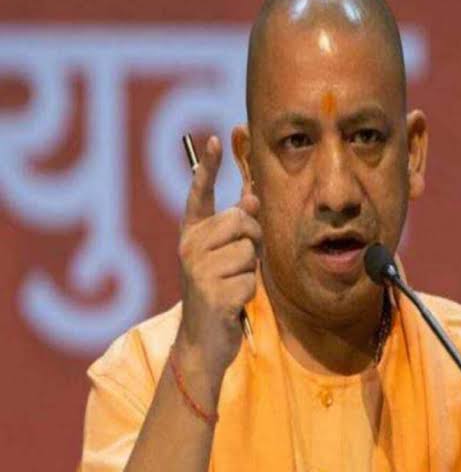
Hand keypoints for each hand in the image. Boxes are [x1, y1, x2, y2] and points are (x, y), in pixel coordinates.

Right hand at [176, 136, 260, 376]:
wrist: (203, 341)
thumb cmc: (219, 293)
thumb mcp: (226, 257)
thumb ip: (237, 228)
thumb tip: (251, 196)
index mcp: (192, 235)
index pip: (199, 195)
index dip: (208, 167)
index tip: (216, 139)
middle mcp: (189, 247)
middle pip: (241, 221)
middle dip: (252, 240)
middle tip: (238, 264)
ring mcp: (198, 270)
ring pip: (249, 250)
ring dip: (250, 270)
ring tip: (232, 285)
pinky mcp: (211, 293)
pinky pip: (250, 279)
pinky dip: (248, 293)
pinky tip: (232, 304)